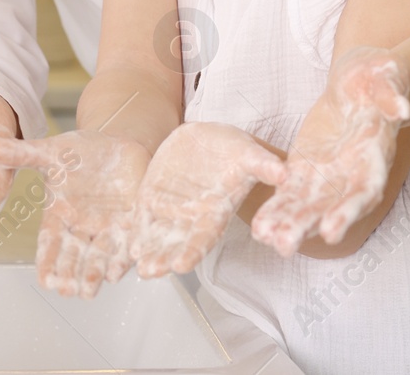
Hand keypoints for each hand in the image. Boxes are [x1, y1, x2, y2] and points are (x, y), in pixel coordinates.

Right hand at [0, 130, 149, 298]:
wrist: (119, 147)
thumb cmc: (81, 152)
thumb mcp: (50, 152)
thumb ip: (21, 154)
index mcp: (59, 215)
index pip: (49, 243)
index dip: (46, 262)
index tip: (44, 280)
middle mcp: (82, 229)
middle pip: (73, 257)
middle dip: (69, 275)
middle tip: (65, 290)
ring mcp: (107, 230)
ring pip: (99, 259)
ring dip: (94, 276)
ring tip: (88, 291)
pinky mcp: (131, 227)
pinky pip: (127, 247)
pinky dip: (123, 260)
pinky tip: (117, 272)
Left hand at [129, 122, 285, 277]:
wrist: (209, 139)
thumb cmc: (233, 150)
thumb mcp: (248, 153)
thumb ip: (262, 164)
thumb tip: (283, 172)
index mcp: (215, 211)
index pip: (204, 237)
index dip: (193, 251)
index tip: (181, 265)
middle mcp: (192, 217)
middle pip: (177, 244)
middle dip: (163, 259)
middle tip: (149, 271)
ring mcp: (171, 208)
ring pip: (157, 236)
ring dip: (147, 251)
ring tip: (137, 265)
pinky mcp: (153, 196)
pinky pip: (142, 217)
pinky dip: (135, 230)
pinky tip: (126, 244)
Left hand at [249, 46, 409, 256]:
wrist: (359, 80)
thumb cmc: (378, 76)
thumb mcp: (386, 75)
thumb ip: (390, 94)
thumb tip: (400, 108)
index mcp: (376, 156)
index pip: (364, 190)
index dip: (348, 211)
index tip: (330, 231)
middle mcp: (353, 175)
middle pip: (331, 207)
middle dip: (308, 226)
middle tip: (285, 245)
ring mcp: (329, 175)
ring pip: (308, 206)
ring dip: (287, 223)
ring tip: (265, 239)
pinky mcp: (307, 168)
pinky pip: (290, 192)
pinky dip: (276, 207)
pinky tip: (259, 225)